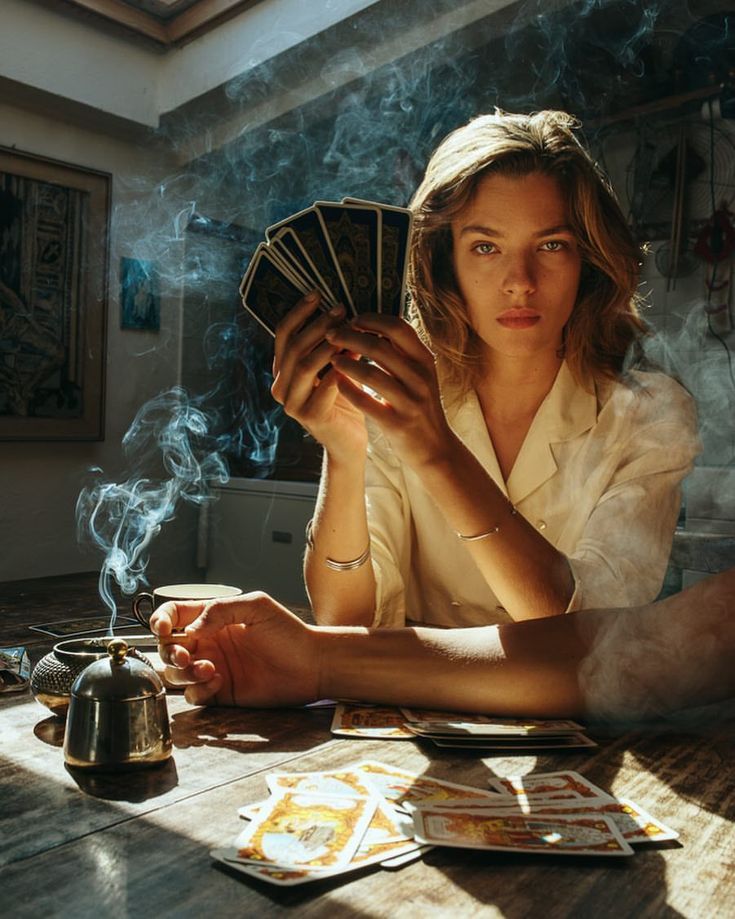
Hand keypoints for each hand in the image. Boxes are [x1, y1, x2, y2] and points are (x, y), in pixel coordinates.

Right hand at [150, 592, 321, 706]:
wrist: (311, 665)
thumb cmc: (289, 632)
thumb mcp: (256, 607)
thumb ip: (220, 610)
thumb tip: (189, 629)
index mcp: (213, 618)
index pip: (174, 616)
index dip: (161, 620)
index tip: (164, 629)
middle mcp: (208, 642)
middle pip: (168, 648)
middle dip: (170, 652)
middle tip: (187, 656)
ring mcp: (213, 668)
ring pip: (176, 674)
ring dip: (183, 673)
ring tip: (208, 669)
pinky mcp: (221, 692)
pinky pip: (194, 695)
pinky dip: (198, 690)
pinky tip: (218, 682)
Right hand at [271, 291, 367, 460]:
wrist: (349, 442)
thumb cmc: (344, 401)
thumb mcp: (334, 367)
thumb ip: (330, 345)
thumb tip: (341, 309)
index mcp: (282, 371)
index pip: (283, 335)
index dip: (298, 312)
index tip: (317, 294)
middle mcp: (281, 387)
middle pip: (293, 347)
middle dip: (317, 325)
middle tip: (340, 310)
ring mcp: (292, 403)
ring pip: (305, 364)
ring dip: (328, 344)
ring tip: (349, 330)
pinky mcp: (309, 416)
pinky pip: (324, 385)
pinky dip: (341, 368)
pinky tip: (358, 357)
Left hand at [325, 315, 457, 469]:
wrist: (435, 448)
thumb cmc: (421, 407)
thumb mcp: (419, 375)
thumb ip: (401, 353)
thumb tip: (374, 325)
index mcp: (425, 361)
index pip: (398, 328)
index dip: (372, 319)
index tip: (352, 319)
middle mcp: (420, 378)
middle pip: (380, 347)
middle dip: (351, 337)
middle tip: (331, 335)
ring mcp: (410, 402)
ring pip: (371, 374)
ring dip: (346, 363)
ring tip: (332, 359)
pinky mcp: (397, 424)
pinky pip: (366, 403)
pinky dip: (348, 390)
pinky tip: (337, 382)